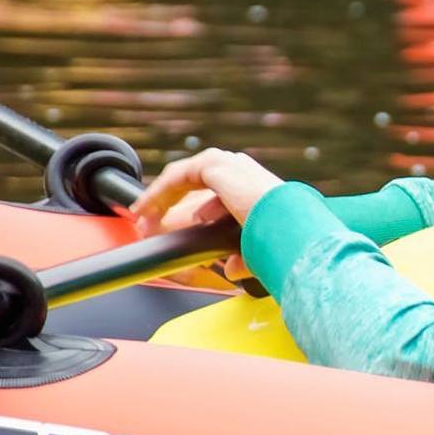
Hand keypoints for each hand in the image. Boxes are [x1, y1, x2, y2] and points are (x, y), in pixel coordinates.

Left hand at [128, 148, 282, 279]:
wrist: (291, 227)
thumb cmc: (285, 238)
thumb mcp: (258, 249)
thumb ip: (241, 256)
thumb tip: (229, 269)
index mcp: (254, 185)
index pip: (213, 188)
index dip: (190, 207)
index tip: (170, 226)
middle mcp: (241, 170)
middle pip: (194, 180)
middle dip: (169, 201)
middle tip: (149, 223)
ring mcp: (229, 165)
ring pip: (183, 176)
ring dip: (160, 196)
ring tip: (141, 216)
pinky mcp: (215, 166)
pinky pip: (177, 176)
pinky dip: (158, 193)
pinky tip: (144, 209)